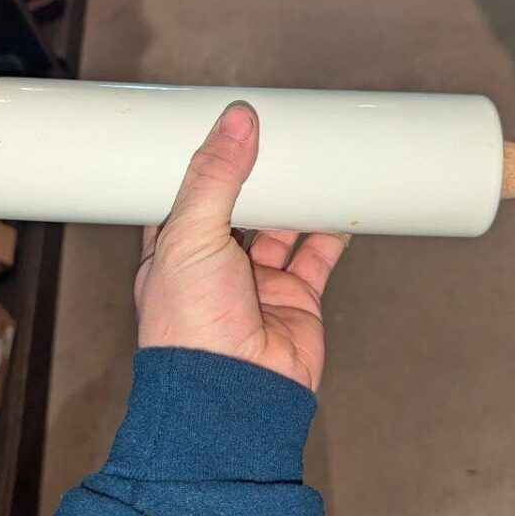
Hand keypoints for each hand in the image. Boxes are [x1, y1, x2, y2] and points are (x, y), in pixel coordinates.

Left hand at [134, 102, 349, 391]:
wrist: (232, 393)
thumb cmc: (190, 328)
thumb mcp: (189, 236)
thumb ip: (214, 178)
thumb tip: (235, 122)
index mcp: (173, 250)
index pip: (186, 195)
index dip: (203, 162)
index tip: (222, 125)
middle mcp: (214, 265)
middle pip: (238, 205)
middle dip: (255, 173)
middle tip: (275, 131)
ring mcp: (257, 282)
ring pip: (280, 225)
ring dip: (295, 195)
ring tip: (311, 155)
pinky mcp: (296, 297)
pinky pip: (318, 254)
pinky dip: (332, 228)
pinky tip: (341, 200)